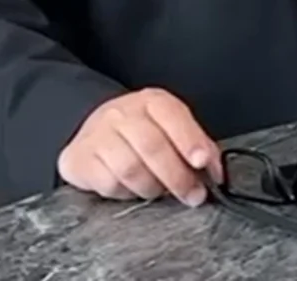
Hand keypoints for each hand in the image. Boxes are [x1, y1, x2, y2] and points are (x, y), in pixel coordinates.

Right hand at [57, 88, 222, 206]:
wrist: (94, 130)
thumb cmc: (140, 133)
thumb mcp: (171, 128)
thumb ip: (196, 145)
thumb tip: (216, 170)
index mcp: (151, 102)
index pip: (172, 116)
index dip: (190, 140)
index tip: (202, 162)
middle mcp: (122, 113)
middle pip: (153, 147)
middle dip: (178, 177)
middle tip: (193, 194)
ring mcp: (98, 134)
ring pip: (131, 169)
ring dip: (152, 188)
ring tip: (159, 191)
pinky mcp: (81, 158)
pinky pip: (109, 183)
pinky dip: (126, 193)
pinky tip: (132, 188)